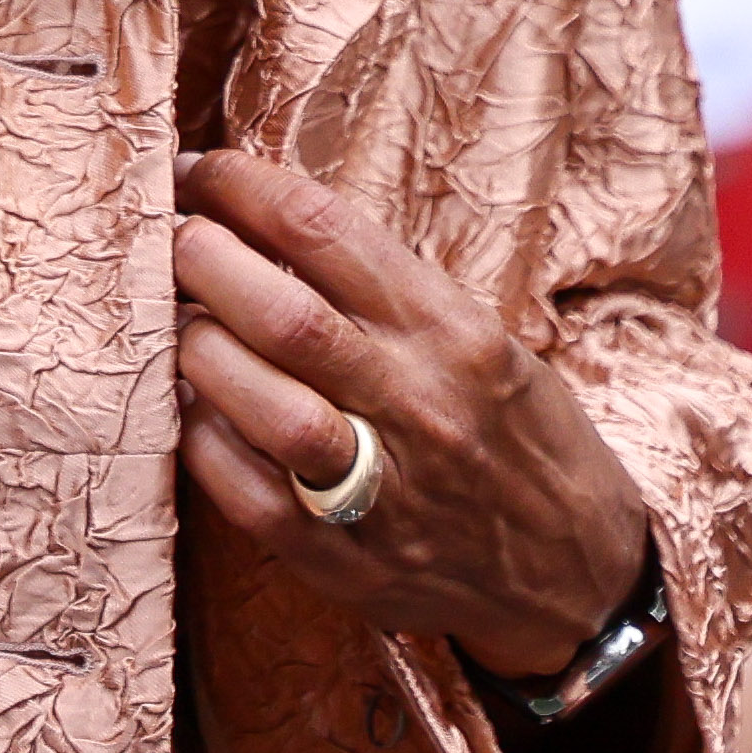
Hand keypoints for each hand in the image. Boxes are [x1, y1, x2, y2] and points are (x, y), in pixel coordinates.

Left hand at [172, 148, 657, 685]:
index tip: (199, 173)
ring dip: (197, 350)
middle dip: (202, 261)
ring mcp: (382, 488)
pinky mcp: (345, 559)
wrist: (579, 578)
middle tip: (172, 243)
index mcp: (452, 332)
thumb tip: (265, 224)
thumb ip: (385, 290)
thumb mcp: (481, 341)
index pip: (324, 229)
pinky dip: (202, 438)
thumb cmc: (517, 438)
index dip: (241, 188)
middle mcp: (417, 402)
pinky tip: (196, 409)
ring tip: (180, 326)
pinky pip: (245, 490)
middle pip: (281, 315)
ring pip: (260, 403)